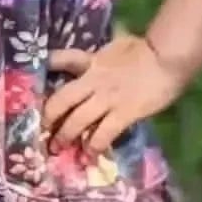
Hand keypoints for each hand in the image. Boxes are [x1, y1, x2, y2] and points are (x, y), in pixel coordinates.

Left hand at [44, 34, 184, 153]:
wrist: (167, 57)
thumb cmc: (147, 49)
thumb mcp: (118, 45)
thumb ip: (105, 53)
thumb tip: (105, 47)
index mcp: (91, 61)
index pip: (60, 60)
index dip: (45, 69)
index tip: (34, 83)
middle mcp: (92, 81)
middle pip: (61, 100)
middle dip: (48, 118)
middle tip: (41, 131)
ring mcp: (106, 99)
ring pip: (76, 121)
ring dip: (64, 137)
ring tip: (56, 149)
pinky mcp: (123, 113)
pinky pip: (102, 134)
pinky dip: (93, 147)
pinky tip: (88, 156)